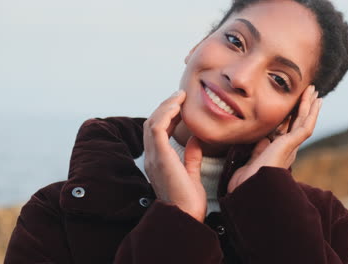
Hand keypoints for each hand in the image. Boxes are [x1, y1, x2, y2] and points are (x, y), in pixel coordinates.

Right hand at [143, 90, 206, 221]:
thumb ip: (191, 156)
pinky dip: (166, 114)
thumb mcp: (191, 174)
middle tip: (181, 96)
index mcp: (158, 161)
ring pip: (152, 122)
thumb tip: (195, 139)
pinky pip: (157, 128)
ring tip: (180, 96)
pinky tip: (178, 107)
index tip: (182, 105)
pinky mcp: (160, 157)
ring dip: (166, 106)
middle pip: (152, 123)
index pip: (157, 132)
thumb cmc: (189, 202)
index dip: (167, 115)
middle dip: (165, 107)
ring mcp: (154, 157)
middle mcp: (152, 157)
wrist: (186, 218)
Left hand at [228, 85, 321, 192]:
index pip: (288, 129)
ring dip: (310, 105)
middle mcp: (288, 149)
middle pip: (299, 123)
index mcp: (279, 152)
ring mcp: (291, 146)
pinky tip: (315, 101)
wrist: (249, 188)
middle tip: (310, 93)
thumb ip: (260, 149)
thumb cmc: (247, 179)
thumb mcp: (253, 160)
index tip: (293, 105)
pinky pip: (305, 125)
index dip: (292, 116)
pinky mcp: (292, 144)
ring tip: (315, 91)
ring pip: (304, 121)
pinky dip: (311, 112)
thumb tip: (263, 140)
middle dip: (304, 107)